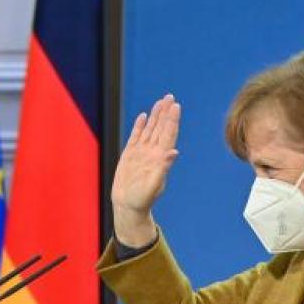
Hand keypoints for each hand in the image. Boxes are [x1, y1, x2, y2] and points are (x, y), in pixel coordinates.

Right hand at [111, 93, 180, 245]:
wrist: (128, 206)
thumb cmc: (142, 199)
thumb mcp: (154, 185)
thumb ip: (163, 168)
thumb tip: (174, 152)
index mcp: (160, 158)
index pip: (168, 134)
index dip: (172, 120)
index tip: (176, 106)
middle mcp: (152, 153)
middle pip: (161, 128)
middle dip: (165, 112)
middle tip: (170, 97)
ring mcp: (141, 153)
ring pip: (149, 129)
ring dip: (155, 116)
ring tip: (160, 101)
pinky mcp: (129, 155)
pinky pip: (135, 137)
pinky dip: (139, 126)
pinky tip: (143, 116)